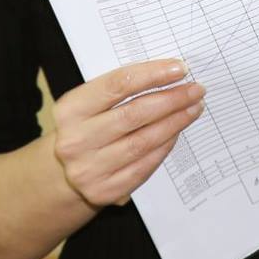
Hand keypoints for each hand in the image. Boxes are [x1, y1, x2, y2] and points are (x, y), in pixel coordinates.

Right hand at [49, 58, 204, 208]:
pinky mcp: (105, 190)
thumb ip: (120, 89)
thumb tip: (169, 73)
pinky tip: (177, 132)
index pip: (118, 84)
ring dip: (175, 122)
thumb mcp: (89, 104)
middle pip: (135, 113)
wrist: (63, 173)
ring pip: (144, 141)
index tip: (179, 68)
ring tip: (193, 109)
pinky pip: (145, 165)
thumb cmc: (85, 128)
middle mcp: (76, 140)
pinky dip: (165, 146)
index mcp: (69, 110)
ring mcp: (89, 169)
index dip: (153, 74)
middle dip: (172, 99)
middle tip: (196, 90)